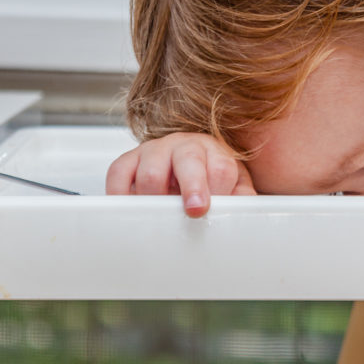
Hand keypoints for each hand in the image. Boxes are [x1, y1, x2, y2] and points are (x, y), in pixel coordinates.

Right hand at [104, 132, 256, 216]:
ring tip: (163, 217)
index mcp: (213, 151)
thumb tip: (245, 210)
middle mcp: (183, 146)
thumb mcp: (234, 185)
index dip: (218, 187)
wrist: (186, 164)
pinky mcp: (129, 160)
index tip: (214, 206)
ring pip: (150, 172)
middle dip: (192, 186)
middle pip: (187, 161)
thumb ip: (241, 198)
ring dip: (157, 199)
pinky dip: (120, 194)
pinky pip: (118, 173)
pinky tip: (131, 209)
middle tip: (194, 210)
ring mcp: (155, 151)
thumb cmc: (210, 177)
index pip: (220, 166)